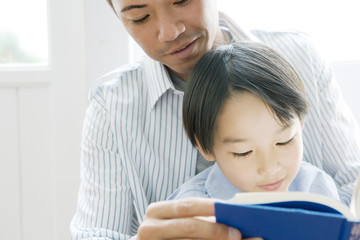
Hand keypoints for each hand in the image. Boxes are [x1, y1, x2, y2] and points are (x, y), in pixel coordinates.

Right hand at [137, 197, 262, 239]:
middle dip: (215, 230)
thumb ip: (194, 218)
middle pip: (189, 226)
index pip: (187, 205)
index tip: (232, 210)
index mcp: (156, 211)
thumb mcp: (173, 223)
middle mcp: (149, 227)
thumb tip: (228, 219)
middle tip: (237, 234)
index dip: (210, 207)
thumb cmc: (164, 236)